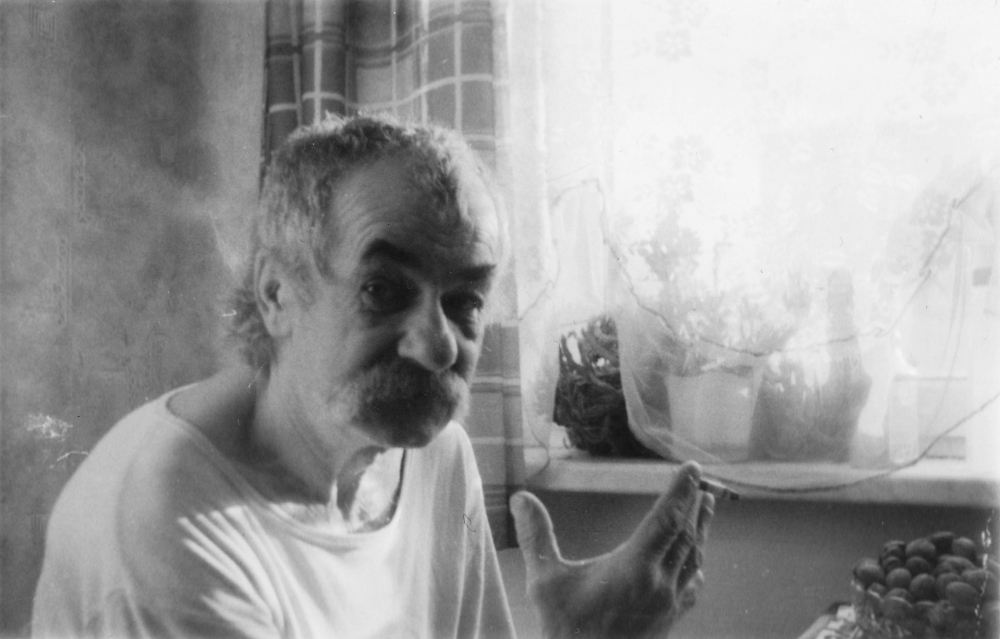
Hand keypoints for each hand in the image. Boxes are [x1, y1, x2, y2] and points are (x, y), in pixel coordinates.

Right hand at [510, 461, 713, 638]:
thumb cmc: (564, 630)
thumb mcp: (544, 581)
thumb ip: (535, 536)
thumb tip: (520, 498)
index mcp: (634, 568)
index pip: (666, 519)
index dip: (681, 491)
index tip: (693, 469)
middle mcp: (659, 584)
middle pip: (686, 535)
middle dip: (694, 505)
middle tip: (702, 482)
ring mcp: (668, 605)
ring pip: (693, 559)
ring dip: (701, 530)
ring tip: (707, 508)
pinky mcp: (668, 622)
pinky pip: (692, 586)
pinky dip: (697, 563)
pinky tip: (698, 562)